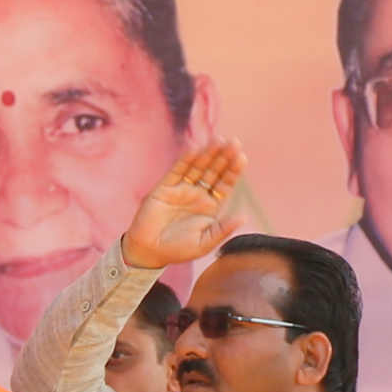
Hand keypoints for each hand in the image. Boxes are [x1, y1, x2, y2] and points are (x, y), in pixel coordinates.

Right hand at [120, 143, 245, 272]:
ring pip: (198, 167)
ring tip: (218, 140)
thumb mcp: (204, 244)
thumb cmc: (178, 250)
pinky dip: (186, 160)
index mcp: (211, 206)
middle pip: (214, 171)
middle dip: (224, 157)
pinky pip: (177, 171)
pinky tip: (196, 150)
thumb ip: (222, 230)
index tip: (242, 157)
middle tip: (234, 142)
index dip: (233, 171)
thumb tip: (243, 217)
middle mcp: (198, 195)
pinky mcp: (165, 187)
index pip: (225, 184)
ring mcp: (182, 189)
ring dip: (208, 154)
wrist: (148, 251)